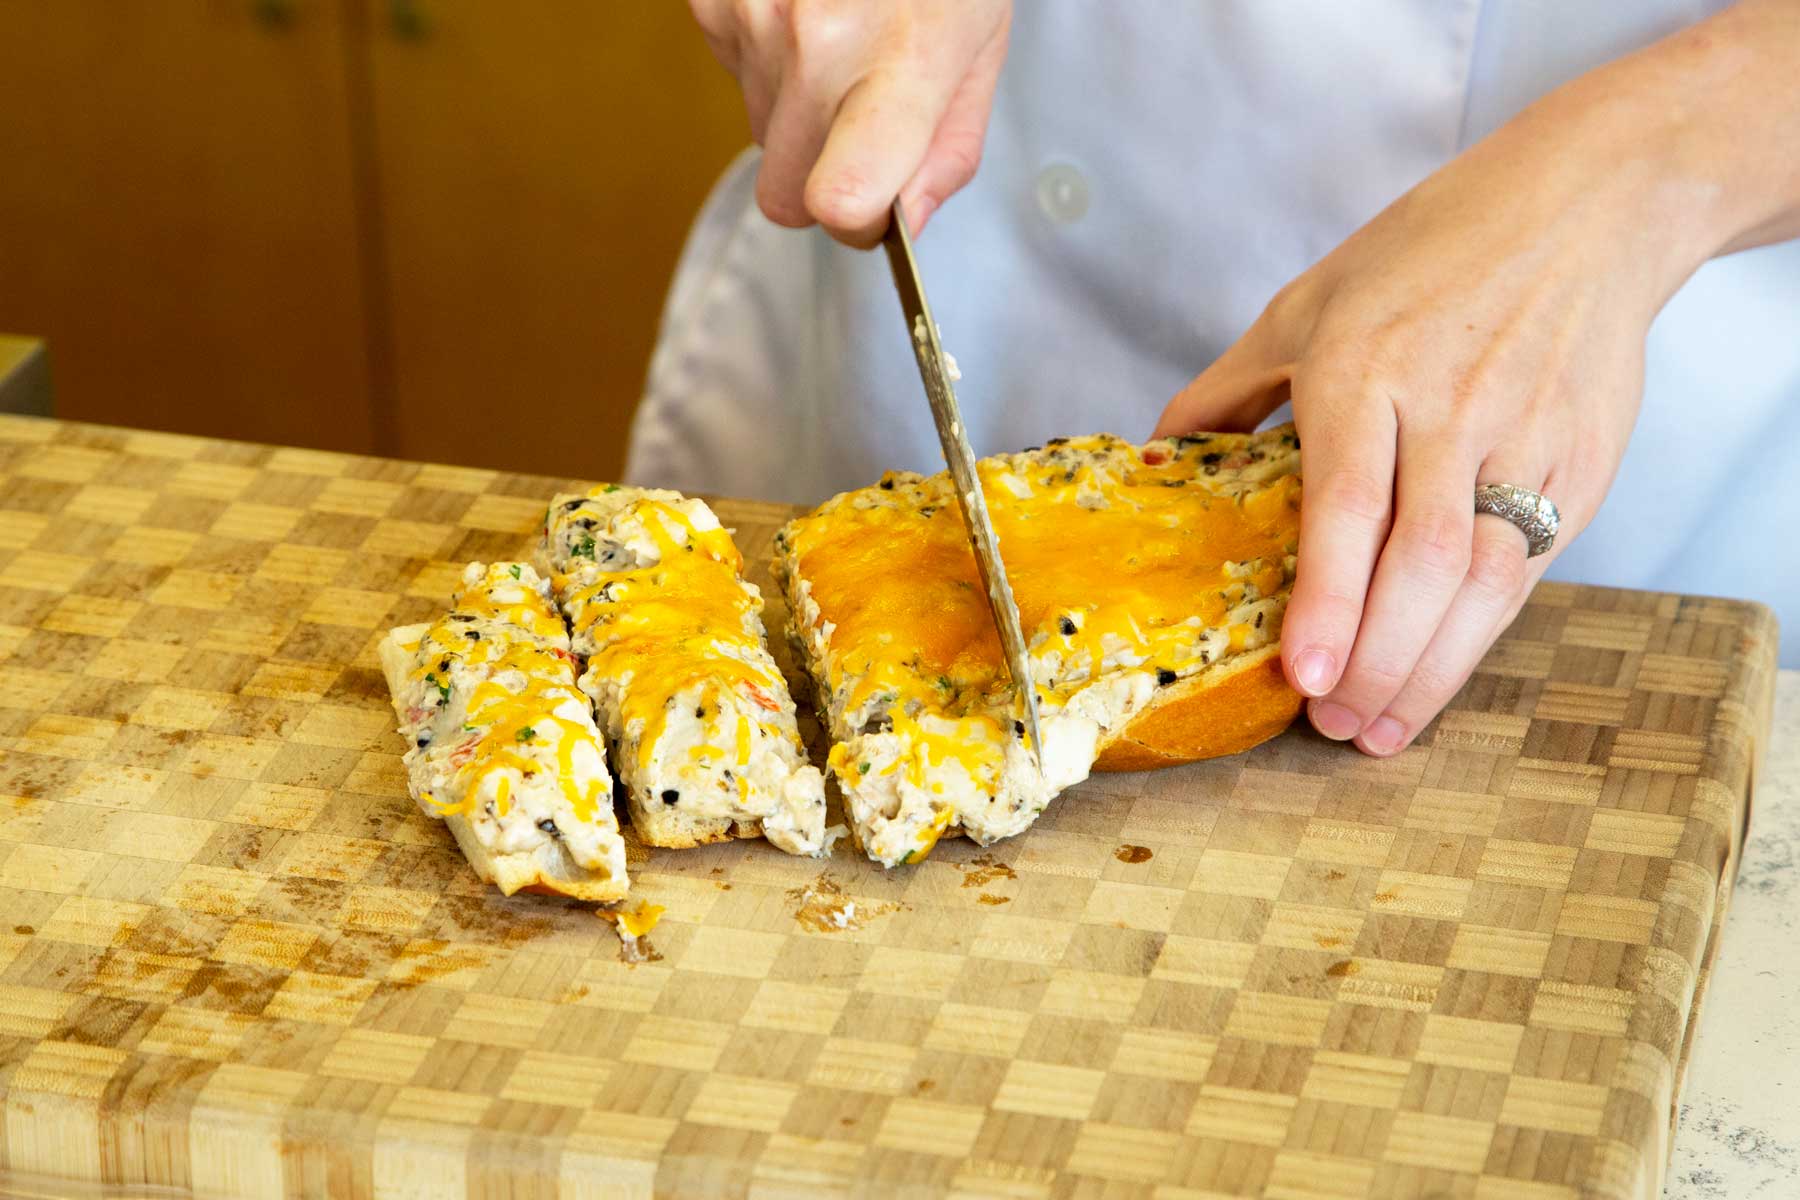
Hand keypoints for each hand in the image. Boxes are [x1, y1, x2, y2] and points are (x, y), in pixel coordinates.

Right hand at [688, 0, 1010, 245]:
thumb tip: (904, 226)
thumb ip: (947, 151)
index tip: (874, 210)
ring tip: (841, 37)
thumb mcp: (979, 51)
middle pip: (785, 194)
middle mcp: (816, 47)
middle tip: (862, 122)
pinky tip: (805, 11)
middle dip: (821, 178)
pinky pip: (733, 73)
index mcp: (899, 70)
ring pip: (759, 134)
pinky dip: (765, 59)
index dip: (854, 225)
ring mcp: (755, 18)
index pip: (840, 200)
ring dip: (796, 110)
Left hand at [1152, 39, 1744, 754]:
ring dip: (1432, 669)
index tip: (1304, 673)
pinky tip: (1438, 672)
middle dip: (1378, 659)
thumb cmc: (1428, 251)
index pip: (1349, 503)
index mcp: (1366, 366)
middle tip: (1332, 722)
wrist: (1587, 206)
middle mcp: (1450, 407)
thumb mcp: (1306, 302)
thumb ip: (1228, 388)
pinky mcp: (1581, 461)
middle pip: (1421, 560)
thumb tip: (1156, 456)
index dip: (1329, 598)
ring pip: (1485, 579)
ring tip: (1380, 727)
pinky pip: (1528, 567)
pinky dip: (1482, 633)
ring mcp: (1526, 438)